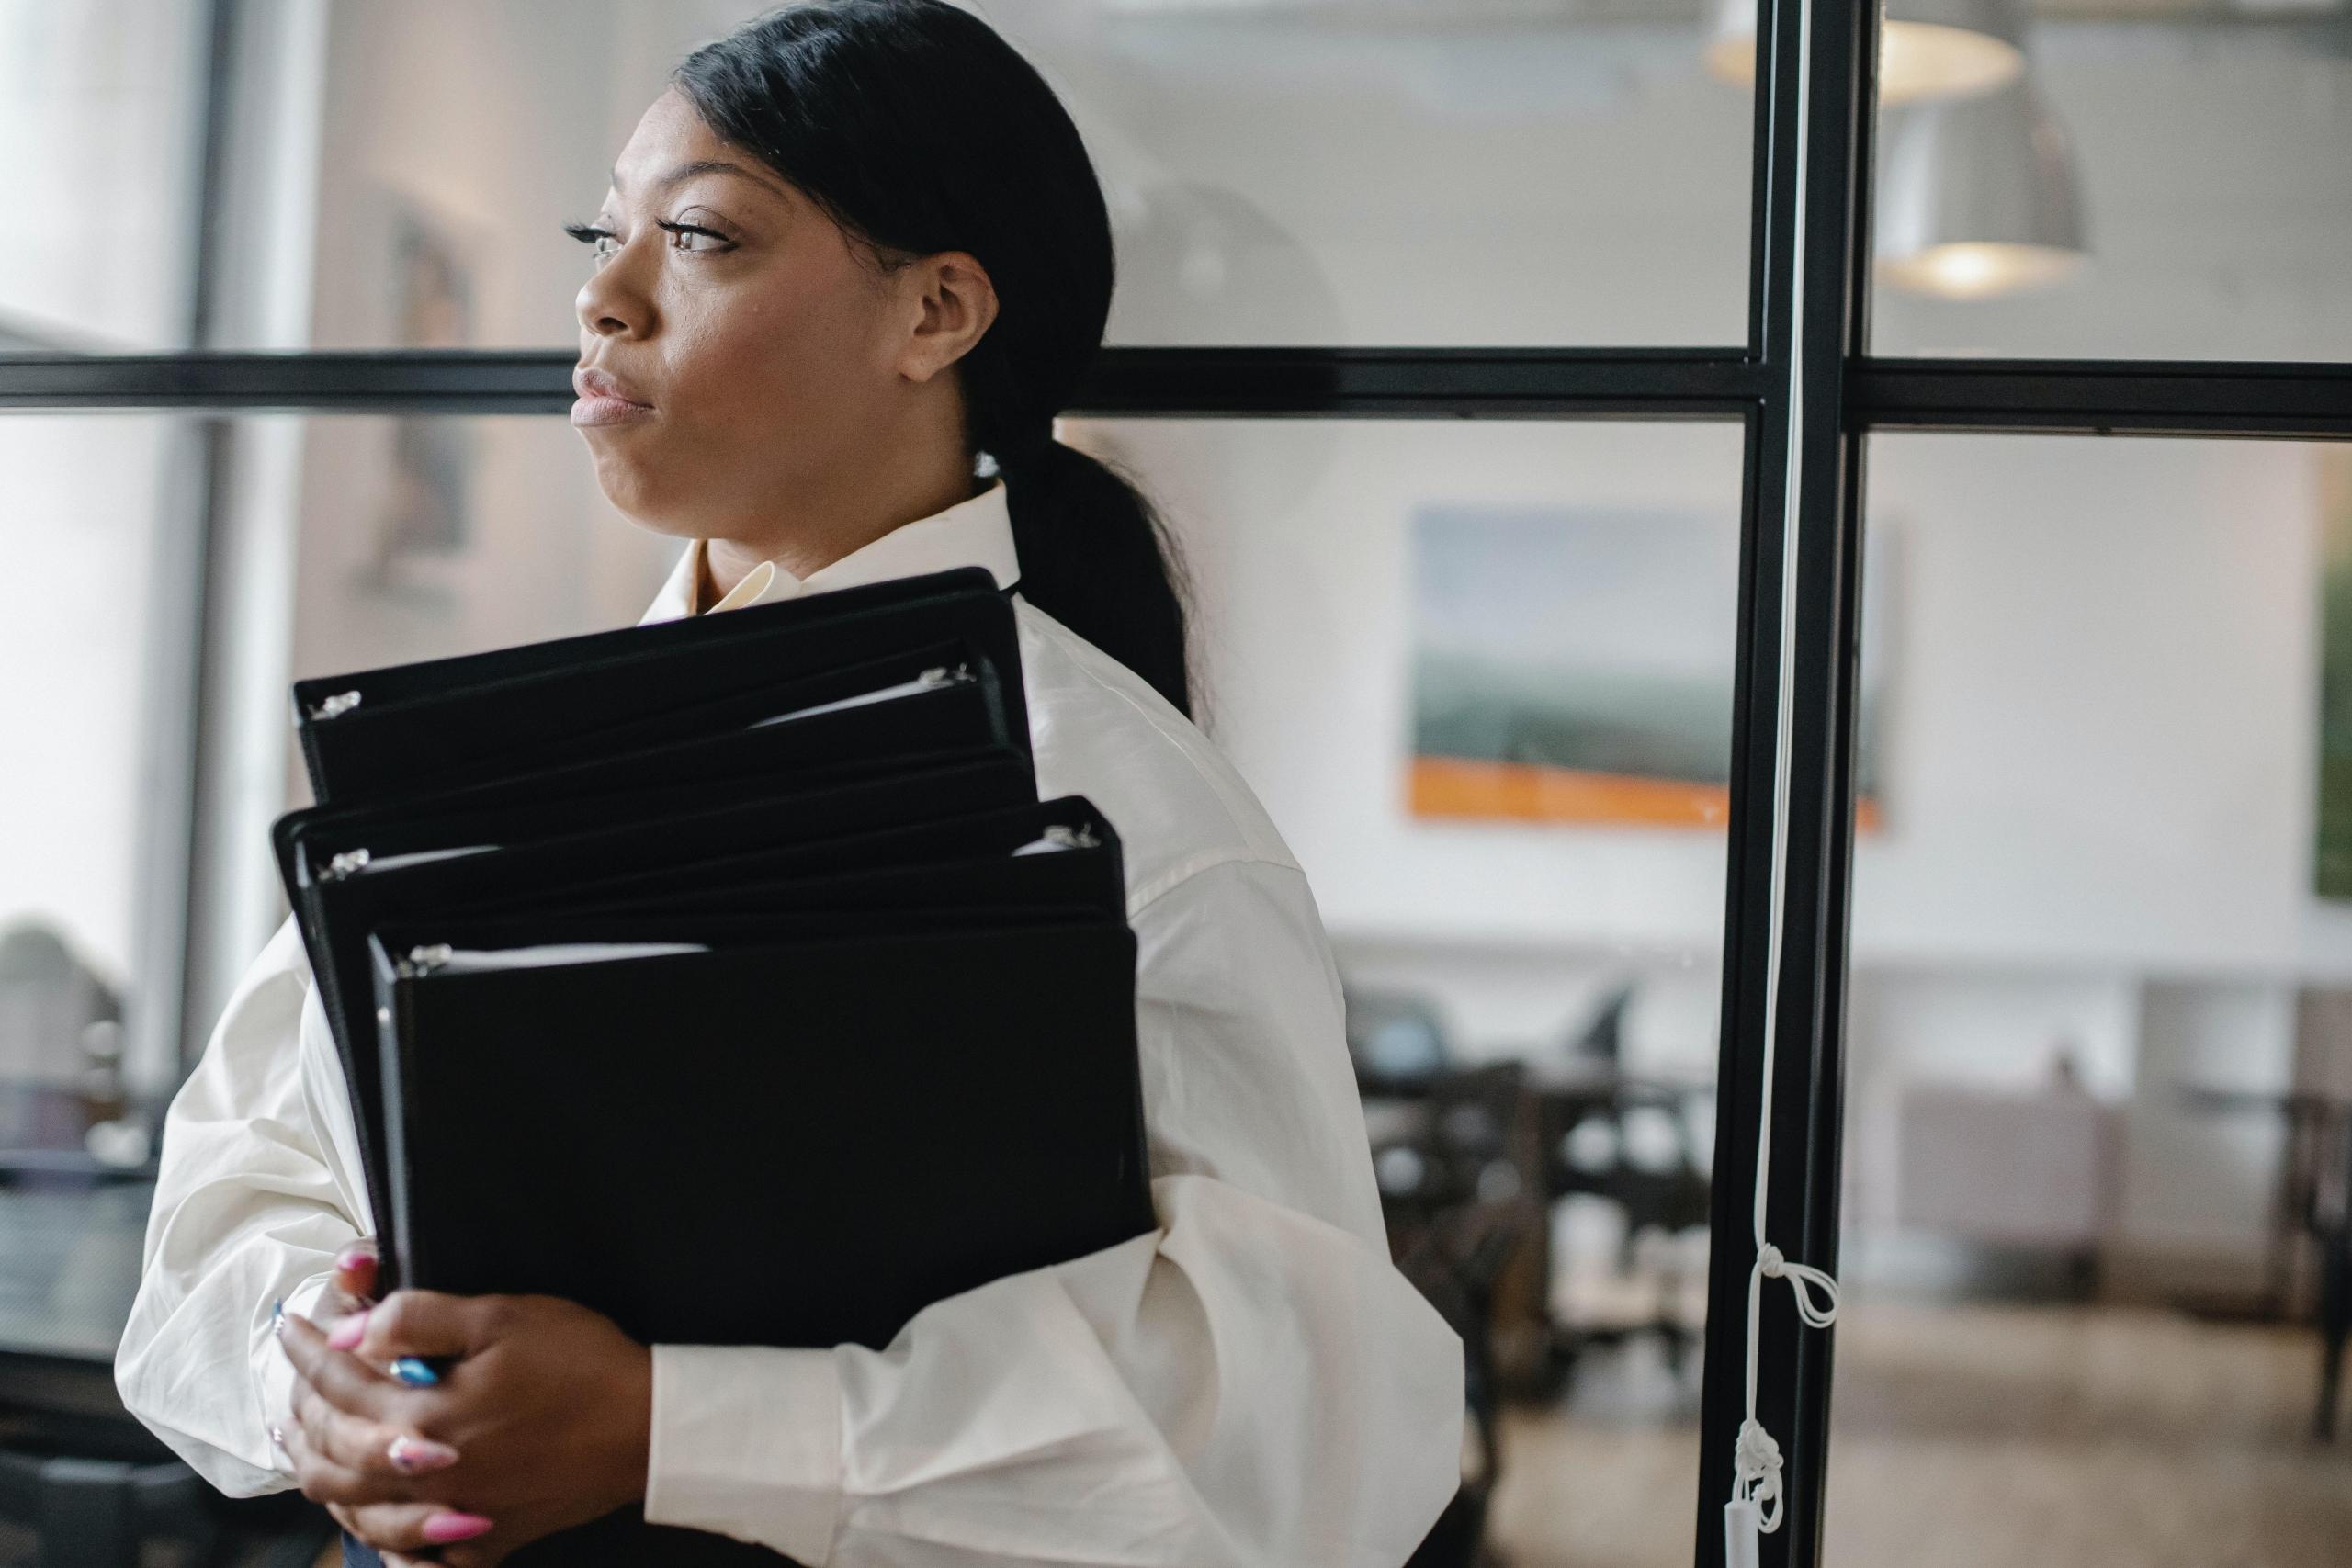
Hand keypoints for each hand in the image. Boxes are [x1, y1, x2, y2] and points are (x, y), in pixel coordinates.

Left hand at [278, 1289, 652, 1566]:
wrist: (646, 1430)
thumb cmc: (580, 1364)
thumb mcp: (503, 1317)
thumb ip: (417, 1320)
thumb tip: (352, 1331)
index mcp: (423, 1418)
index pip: (338, 1383)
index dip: (307, 1350)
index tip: (290, 1325)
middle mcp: (423, 1477)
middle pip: (329, 1454)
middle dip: (302, 1411)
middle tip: (294, 1381)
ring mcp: (451, 1517)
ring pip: (354, 1510)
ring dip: (320, 1472)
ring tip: (306, 1443)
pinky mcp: (483, 1539)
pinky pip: (410, 1554)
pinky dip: (377, 1534)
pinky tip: (368, 1514)